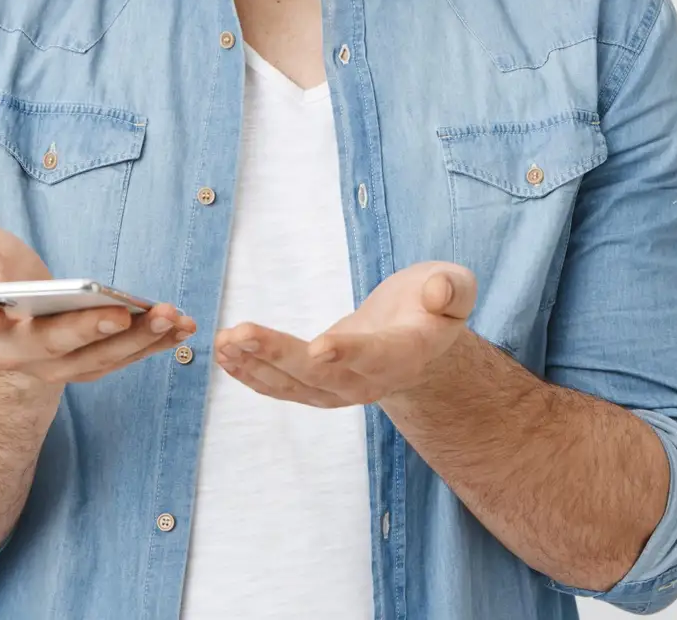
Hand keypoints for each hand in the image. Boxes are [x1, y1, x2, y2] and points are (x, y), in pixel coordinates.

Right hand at [0, 206, 195, 384]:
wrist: (5, 314)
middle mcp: (16, 353)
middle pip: (52, 346)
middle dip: (87, 330)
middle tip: (121, 314)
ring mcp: (53, 365)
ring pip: (96, 359)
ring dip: (136, 342)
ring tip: (172, 317)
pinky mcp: (85, 364)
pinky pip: (120, 359)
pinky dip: (152, 346)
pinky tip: (182, 327)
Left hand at [212, 261, 476, 406]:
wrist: (418, 340)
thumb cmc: (434, 305)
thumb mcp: (454, 286)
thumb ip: (451, 288)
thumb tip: (440, 290)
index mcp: (406, 354)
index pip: (377, 357)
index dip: (349, 353)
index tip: (319, 348)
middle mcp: (370, 382)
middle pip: (322, 376)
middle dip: (279, 356)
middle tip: (241, 334)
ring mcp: (340, 390)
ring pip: (294, 385)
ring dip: (255, 365)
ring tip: (222, 342)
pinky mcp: (316, 386)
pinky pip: (281, 386)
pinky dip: (250, 373)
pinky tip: (223, 355)